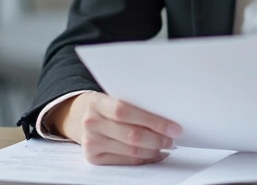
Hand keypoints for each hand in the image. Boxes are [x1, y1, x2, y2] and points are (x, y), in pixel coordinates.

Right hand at [51, 91, 182, 164]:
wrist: (82, 116)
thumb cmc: (107, 105)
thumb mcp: (116, 96)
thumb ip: (135, 103)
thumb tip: (168, 115)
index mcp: (97, 102)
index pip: (125, 111)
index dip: (153, 121)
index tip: (174, 126)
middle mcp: (91, 123)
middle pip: (131, 135)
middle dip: (157, 138)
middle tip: (172, 138)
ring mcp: (91, 142)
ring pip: (131, 150)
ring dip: (154, 149)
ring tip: (166, 145)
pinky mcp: (93, 157)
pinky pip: (126, 161)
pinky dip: (144, 158)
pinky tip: (155, 153)